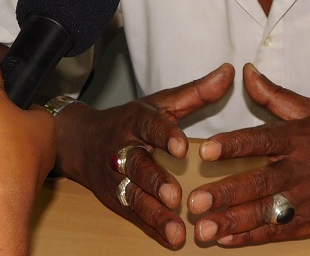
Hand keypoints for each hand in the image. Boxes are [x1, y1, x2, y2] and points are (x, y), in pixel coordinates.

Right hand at [54, 63, 234, 248]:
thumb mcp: (160, 103)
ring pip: (133, 195)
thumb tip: (229, 71)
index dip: (165, 136)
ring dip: (154, 213)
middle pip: (137, 166)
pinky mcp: (116, 200)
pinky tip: (172, 239)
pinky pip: (134, 215)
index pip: (150, 126)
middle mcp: (123, 150)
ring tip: (176, 229)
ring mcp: (117, 178)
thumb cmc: (130, 120)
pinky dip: (151, 228)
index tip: (182, 147)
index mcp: (137, 122)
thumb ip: (196, 92)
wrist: (81, 142)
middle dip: (155, 181)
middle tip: (175, 196)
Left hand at [186, 63, 309, 245]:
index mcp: (299, 138)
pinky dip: (252, 237)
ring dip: (233, 222)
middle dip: (226, 194)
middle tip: (195, 201)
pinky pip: (279, 231)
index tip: (205, 150)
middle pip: (260, 182)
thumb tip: (246, 71)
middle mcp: (302, 169)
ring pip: (266, 213)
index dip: (233, 145)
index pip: (262, 141)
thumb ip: (274, 95)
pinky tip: (227, 239)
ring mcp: (308, 200)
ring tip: (204, 228)